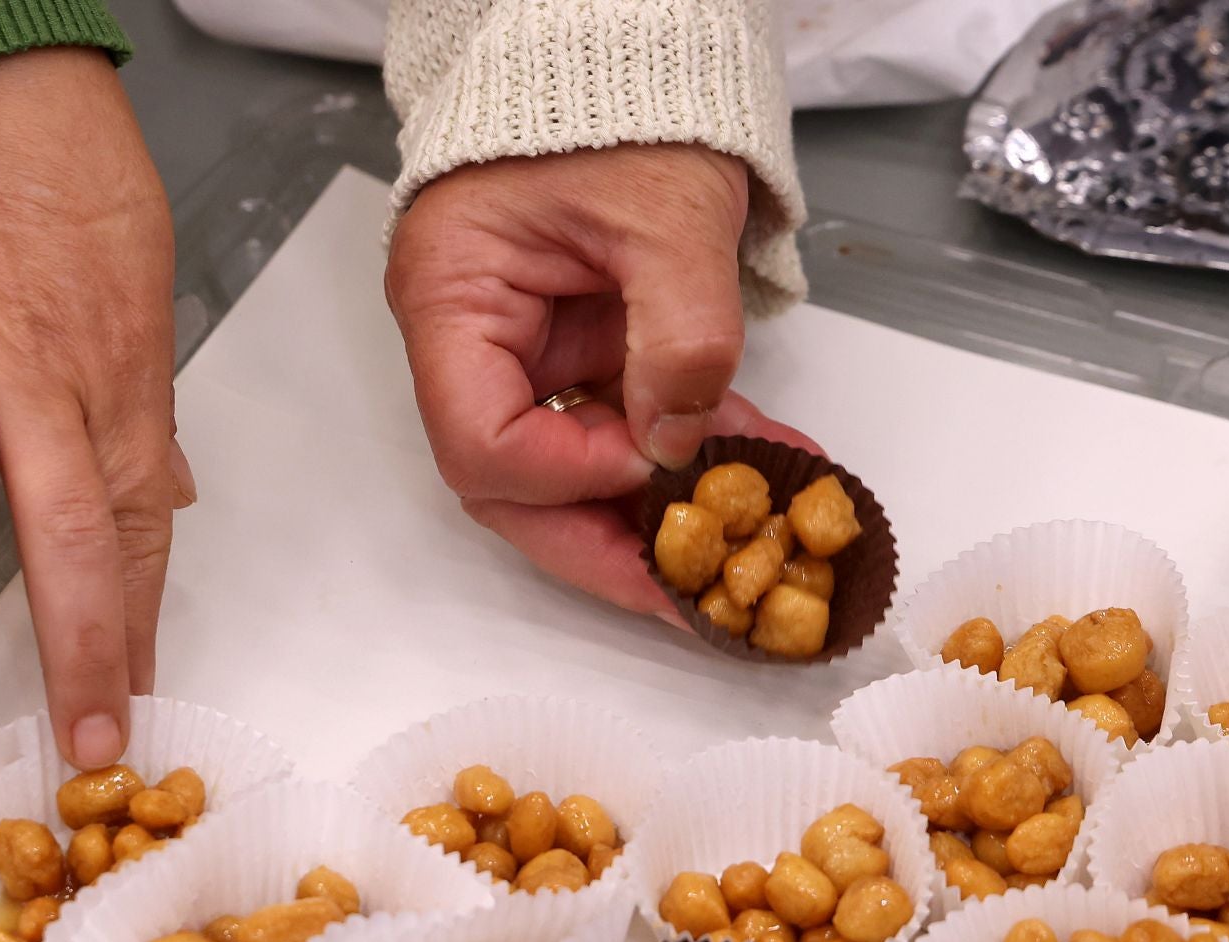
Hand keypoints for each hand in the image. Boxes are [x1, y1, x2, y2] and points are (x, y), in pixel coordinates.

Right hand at [0, 47, 188, 767]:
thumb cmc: (66, 177)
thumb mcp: (142, 286)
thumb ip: (145, 406)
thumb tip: (175, 495)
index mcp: (115, 380)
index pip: (134, 525)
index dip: (137, 623)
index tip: (135, 704)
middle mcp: (36, 378)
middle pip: (64, 533)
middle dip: (74, 647)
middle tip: (71, 738)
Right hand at [385, 144, 816, 618]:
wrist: (630, 45)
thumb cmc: (620, 102)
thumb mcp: (663, 210)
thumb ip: (678, 331)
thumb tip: (683, 445)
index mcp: (452, 299)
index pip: (478, 442)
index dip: (562, 475)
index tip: (649, 462)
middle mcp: (475, 344)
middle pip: (517, 489)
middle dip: (611, 546)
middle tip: (696, 599)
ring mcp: (532, 355)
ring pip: (576, 477)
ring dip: (666, 514)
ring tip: (759, 540)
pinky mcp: (587, 356)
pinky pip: (629, 430)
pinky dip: (697, 457)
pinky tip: (775, 475)